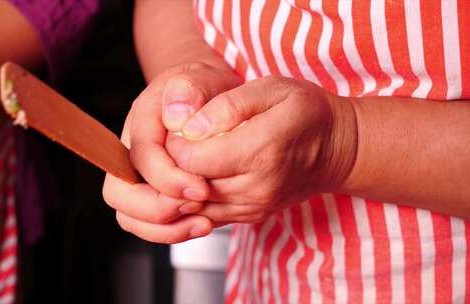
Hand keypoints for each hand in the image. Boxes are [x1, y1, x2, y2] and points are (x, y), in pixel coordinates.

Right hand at [102, 62, 241, 242]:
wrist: (206, 97)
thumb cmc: (203, 89)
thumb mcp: (201, 78)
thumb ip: (189, 90)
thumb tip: (177, 113)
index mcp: (140, 122)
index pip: (140, 158)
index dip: (168, 179)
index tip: (202, 188)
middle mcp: (131, 152)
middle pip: (120, 194)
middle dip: (158, 209)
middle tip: (197, 206)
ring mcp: (137, 176)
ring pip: (129, 216)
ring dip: (165, 228)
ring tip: (203, 223)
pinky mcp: (151, 194)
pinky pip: (148, 224)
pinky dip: (171, 232)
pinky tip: (202, 224)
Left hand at [165, 76, 356, 224]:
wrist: (335, 148)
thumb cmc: (304, 112)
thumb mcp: (271, 88)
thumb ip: (228, 105)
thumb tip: (190, 127)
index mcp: (260, 151)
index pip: (190, 159)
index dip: (175, 143)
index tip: (183, 127)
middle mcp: (257, 187)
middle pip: (189, 185)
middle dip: (176, 163)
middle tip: (185, 140)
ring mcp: (255, 206)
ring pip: (195, 204)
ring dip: (184, 183)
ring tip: (196, 155)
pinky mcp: (252, 216)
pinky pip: (209, 215)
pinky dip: (198, 198)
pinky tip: (206, 173)